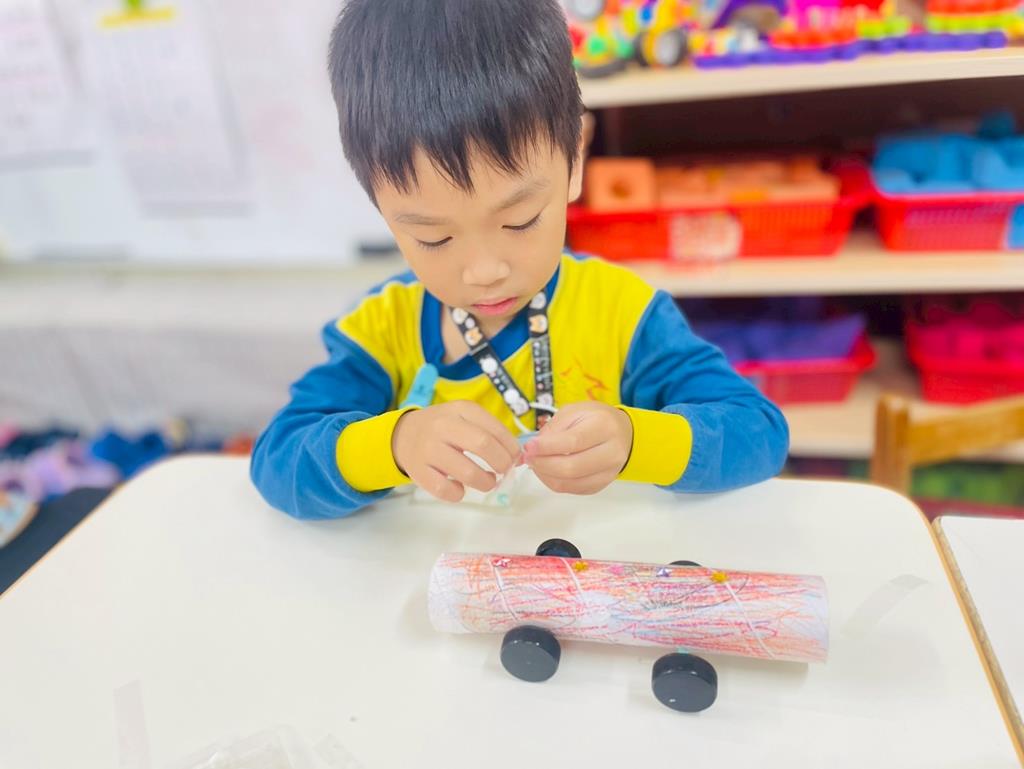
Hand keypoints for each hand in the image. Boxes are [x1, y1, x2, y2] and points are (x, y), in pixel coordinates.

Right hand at [392, 401, 520, 502]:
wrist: (403, 434)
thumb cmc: (444, 428)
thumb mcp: (465, 418)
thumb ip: (490, 433)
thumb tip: (517, 457)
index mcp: (460, 410)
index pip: (495, 429)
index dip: (511, 448)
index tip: (514, 458)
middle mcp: (443, 426)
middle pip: (483, 445)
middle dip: (501, 463)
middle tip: (503, 470)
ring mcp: (429, 449)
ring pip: (467, 472)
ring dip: (485, 482)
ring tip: (487, 482)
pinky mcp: (418, 471)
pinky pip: (445, 490)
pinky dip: (458, 494)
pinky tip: (460, 488)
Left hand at [522, 401, 632, 494]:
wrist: (622, 433)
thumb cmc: (596, 420)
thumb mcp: (574, 411)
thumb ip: (554, 428)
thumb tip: (534, 448)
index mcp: (604, 427)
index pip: (572, 442)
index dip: (546, 447)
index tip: (528, 447)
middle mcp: (612, 452)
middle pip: (571, 468)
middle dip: (542, 464)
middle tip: (528, 457)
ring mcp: (609, 472)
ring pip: (570, 483)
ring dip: (545, 475)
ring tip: (535, 463)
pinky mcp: (601, 485)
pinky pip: (572, 490)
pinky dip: (554, 482)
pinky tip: (547, 471)